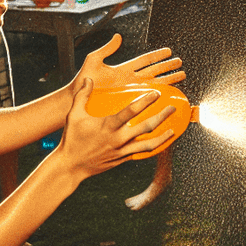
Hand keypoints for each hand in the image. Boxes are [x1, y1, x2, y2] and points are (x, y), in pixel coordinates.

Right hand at [51, 79, 176, 177]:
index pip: (131, 111)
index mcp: (108, 126)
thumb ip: (82, 95)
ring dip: (163, 135)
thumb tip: (88, 79)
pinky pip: (142, 153)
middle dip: (162, 116)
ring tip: (174, 128)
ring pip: (148, 143)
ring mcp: (122, 151)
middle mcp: (118, 139)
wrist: (71, 166)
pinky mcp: (123, 159)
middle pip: (146, 127)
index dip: (145, 101)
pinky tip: (162, 143)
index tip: (157, 94)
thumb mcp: (74, 115)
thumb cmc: (72, 139)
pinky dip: (154, 148)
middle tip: (172, 108)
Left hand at [75, 34, 185, 89]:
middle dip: (167, 67)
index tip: (169, 51)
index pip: (145, 60)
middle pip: (153, 72)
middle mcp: (130, 80)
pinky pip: (147, 98)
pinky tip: (169, 95)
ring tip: (182, 75)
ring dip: (168, 80)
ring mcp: (130, 91)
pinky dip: (159, 96)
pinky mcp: (128, 102)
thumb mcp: (94, 60)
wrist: (76, 99)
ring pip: (154, 84)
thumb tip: (118, 36)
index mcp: (124, 69)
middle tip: (180, 63)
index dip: (157, 56)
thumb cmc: (83, 81)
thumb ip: (107, 49)